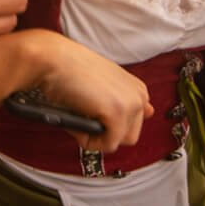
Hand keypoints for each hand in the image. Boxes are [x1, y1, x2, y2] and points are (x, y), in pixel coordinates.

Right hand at [30, 32, 152, 155]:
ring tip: (80, 116)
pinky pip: (106, 144)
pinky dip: (88, 139)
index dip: (110, 124)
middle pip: (128, 136)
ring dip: (96, 136)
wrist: (54, 60)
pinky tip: (77, 119)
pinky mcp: (117, 114)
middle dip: (105, 132)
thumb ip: (125, 98)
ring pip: (117, 141)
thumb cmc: (71, 70)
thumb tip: (150, 112)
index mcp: (137, 89)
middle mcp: (138, 96)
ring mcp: (130, 105)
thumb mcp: (104, 84)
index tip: (94, 115)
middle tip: (85, 116)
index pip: (133, 124)